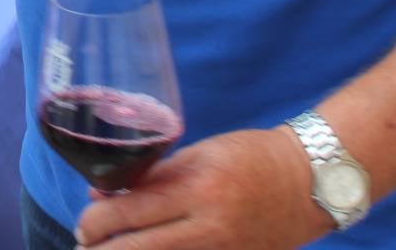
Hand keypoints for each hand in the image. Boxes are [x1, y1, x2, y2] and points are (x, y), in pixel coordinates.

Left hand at [74, 128, 330, 248]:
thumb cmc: (250, 158)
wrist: (311, 183)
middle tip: (86, 244)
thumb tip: (103, 193)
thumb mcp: (198, 155)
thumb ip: (152, 176)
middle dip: (101, 249)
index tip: (84, 223)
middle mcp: (210, 227)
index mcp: (197, 189)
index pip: (129, 213)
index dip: (96, 222)